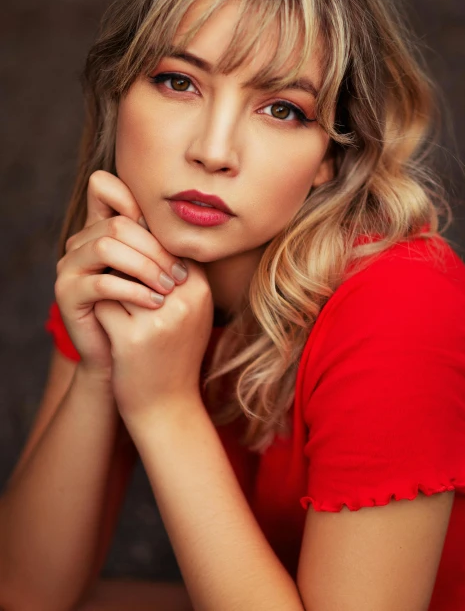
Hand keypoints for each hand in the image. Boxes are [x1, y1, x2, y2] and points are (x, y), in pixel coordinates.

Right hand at [55, 170, 187, 377]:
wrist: (126, 358)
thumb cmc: (147, 311)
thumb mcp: (159, 270)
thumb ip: (163, 242)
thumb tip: (191, 212)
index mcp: (99, 229)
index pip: (103, 187)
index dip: (133, 198)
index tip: (168, 234)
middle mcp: (78, 243)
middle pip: (116, 224)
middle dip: (155, 247)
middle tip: (181, 275)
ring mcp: (68, 267)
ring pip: (106, 246)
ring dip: (145, 266)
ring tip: (170, 287)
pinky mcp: (66, 294)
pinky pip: (100, 281)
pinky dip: (133, 290)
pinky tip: (155, 302)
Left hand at [93, 259, 213, 427]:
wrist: (167, 405)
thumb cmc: (175, 351)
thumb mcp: (190, 310)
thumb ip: (177, 273)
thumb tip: (144, 224)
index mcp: (200, 290)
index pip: (165, 245)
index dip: (143, 247)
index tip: (130, 258)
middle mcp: (184, 302)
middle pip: (139, 256)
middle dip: (122, 263)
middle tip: (113, 276)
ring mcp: (158, 320)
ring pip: (117, 278)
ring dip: (109, 285)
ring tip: (112, 300)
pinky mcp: (131, 339)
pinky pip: (103, 304)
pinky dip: (100, 311)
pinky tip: (107, 325)